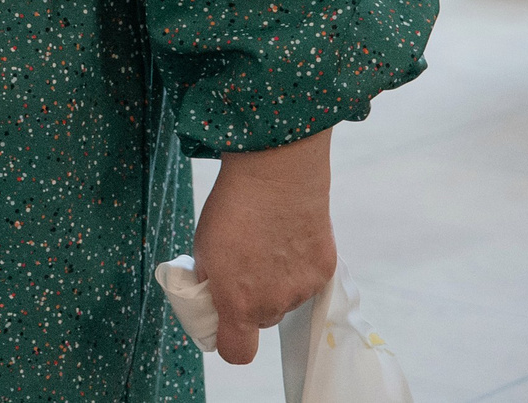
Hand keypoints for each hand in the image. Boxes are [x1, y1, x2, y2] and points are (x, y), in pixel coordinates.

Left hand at [191, 129, 335, 364]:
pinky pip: (306, 282)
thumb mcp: (203, 247)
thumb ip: (209, 282)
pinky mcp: (324, 272)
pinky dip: (296, 267)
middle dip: (249, 301)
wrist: (275, 174)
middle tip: (242, 266)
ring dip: (274, 283)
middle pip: (260, 320)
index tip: (220, 319)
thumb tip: (211, 298)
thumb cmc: (232, 207)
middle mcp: (273, 304)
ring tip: (266, 244)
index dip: (227, 340)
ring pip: (284, 300)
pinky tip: (287, 239)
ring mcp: (302, 289)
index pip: (236, 352)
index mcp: (238, 302)